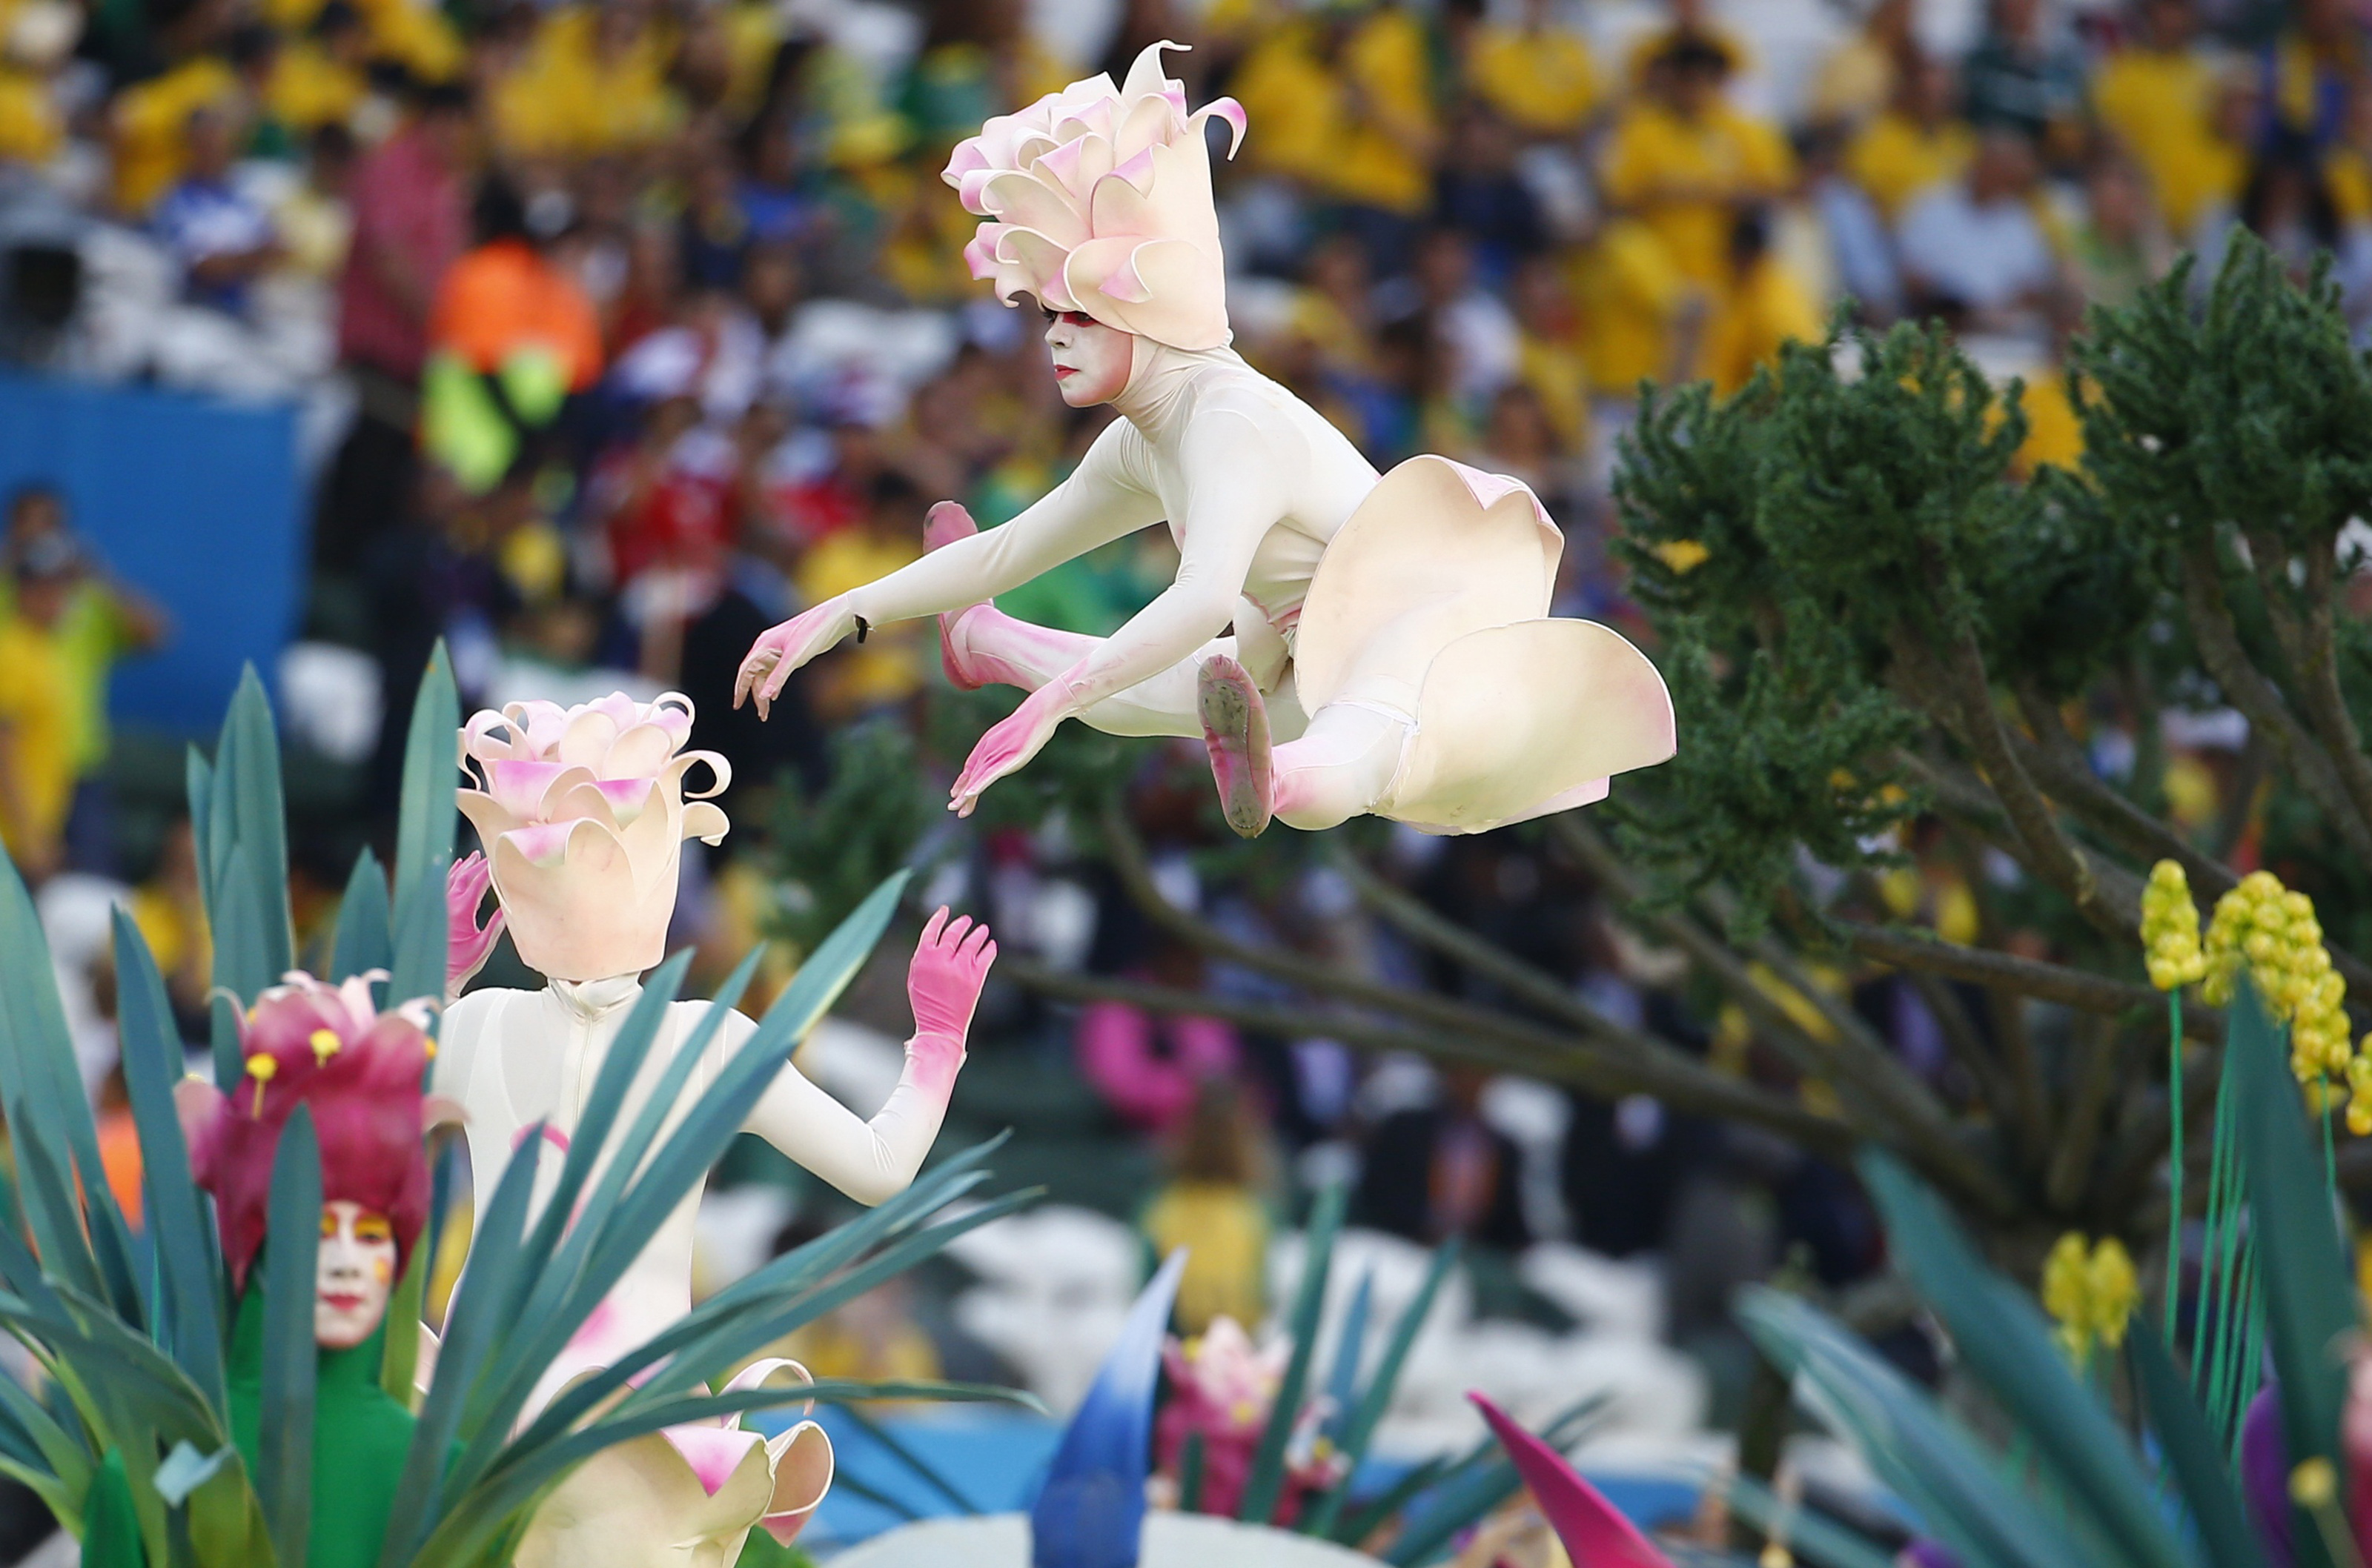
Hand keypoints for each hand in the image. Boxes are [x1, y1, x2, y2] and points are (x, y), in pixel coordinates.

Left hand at [446, 852, 506, 995]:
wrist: (440, 976)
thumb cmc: (462, 965)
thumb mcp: (484, 945)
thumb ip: (497, 925)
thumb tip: (510, 908)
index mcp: (462, 911)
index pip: (477, 883)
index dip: (488, 870)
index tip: (497, 861)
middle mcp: (448, 904)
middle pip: (464, 876)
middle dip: (476, 864)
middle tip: (487, 855)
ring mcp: (439, 907)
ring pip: (450, 879)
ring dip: (462, 867)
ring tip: (471, 857)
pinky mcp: (435, 912)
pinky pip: (441, 887)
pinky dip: (449, 875)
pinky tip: (453, 869)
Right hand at [734, 596, 857, 717]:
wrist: (834, 618)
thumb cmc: (813, 633)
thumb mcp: (794, 658)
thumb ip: (778, 678)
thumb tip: (763, 697)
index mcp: (763, 645)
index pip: (746, 671)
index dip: (740, 689)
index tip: (737, 706)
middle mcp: (767, 647)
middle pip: (755, 675)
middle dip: (756, 695)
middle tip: (762, 715)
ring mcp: (778, 649)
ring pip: (765, 674)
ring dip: (765, 691)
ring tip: (767, 711)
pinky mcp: (789, 652)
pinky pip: (775, 671)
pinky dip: (774, 683)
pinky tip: (775, 695)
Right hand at [907, 906, 996, 1039]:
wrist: (940, 1026)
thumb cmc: (925, 1003)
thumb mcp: (916, 978)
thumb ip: (925, 958)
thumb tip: (936, 940)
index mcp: (924, 958)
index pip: (932, 930)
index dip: (939, 918)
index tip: (945, 910)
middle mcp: (943, 959)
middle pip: (954, 933)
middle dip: (961, 924)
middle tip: (967, 920)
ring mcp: (961, 967)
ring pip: (972, 942)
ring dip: (978, 933)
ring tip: (982, 929)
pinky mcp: (976, 977)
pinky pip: (986, 957)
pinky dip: (989, 949)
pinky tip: (991, 944)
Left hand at [948, 681, 1068, 816]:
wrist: (1040, 711)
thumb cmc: (1032, 722)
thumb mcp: (1015, 735)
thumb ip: (1007, 746)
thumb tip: (1009, 754)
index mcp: (988, 744)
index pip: (972, 767)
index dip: (963, 781)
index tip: (957, 794)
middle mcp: (989, 750)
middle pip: (972, 775)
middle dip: (962, 794)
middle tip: (952, 808)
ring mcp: (998, 754)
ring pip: (978, 778)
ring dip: (967, 795)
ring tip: (956, 808)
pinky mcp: (1007, 758)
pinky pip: (990, 774)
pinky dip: (979, 785)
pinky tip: (970, 794)